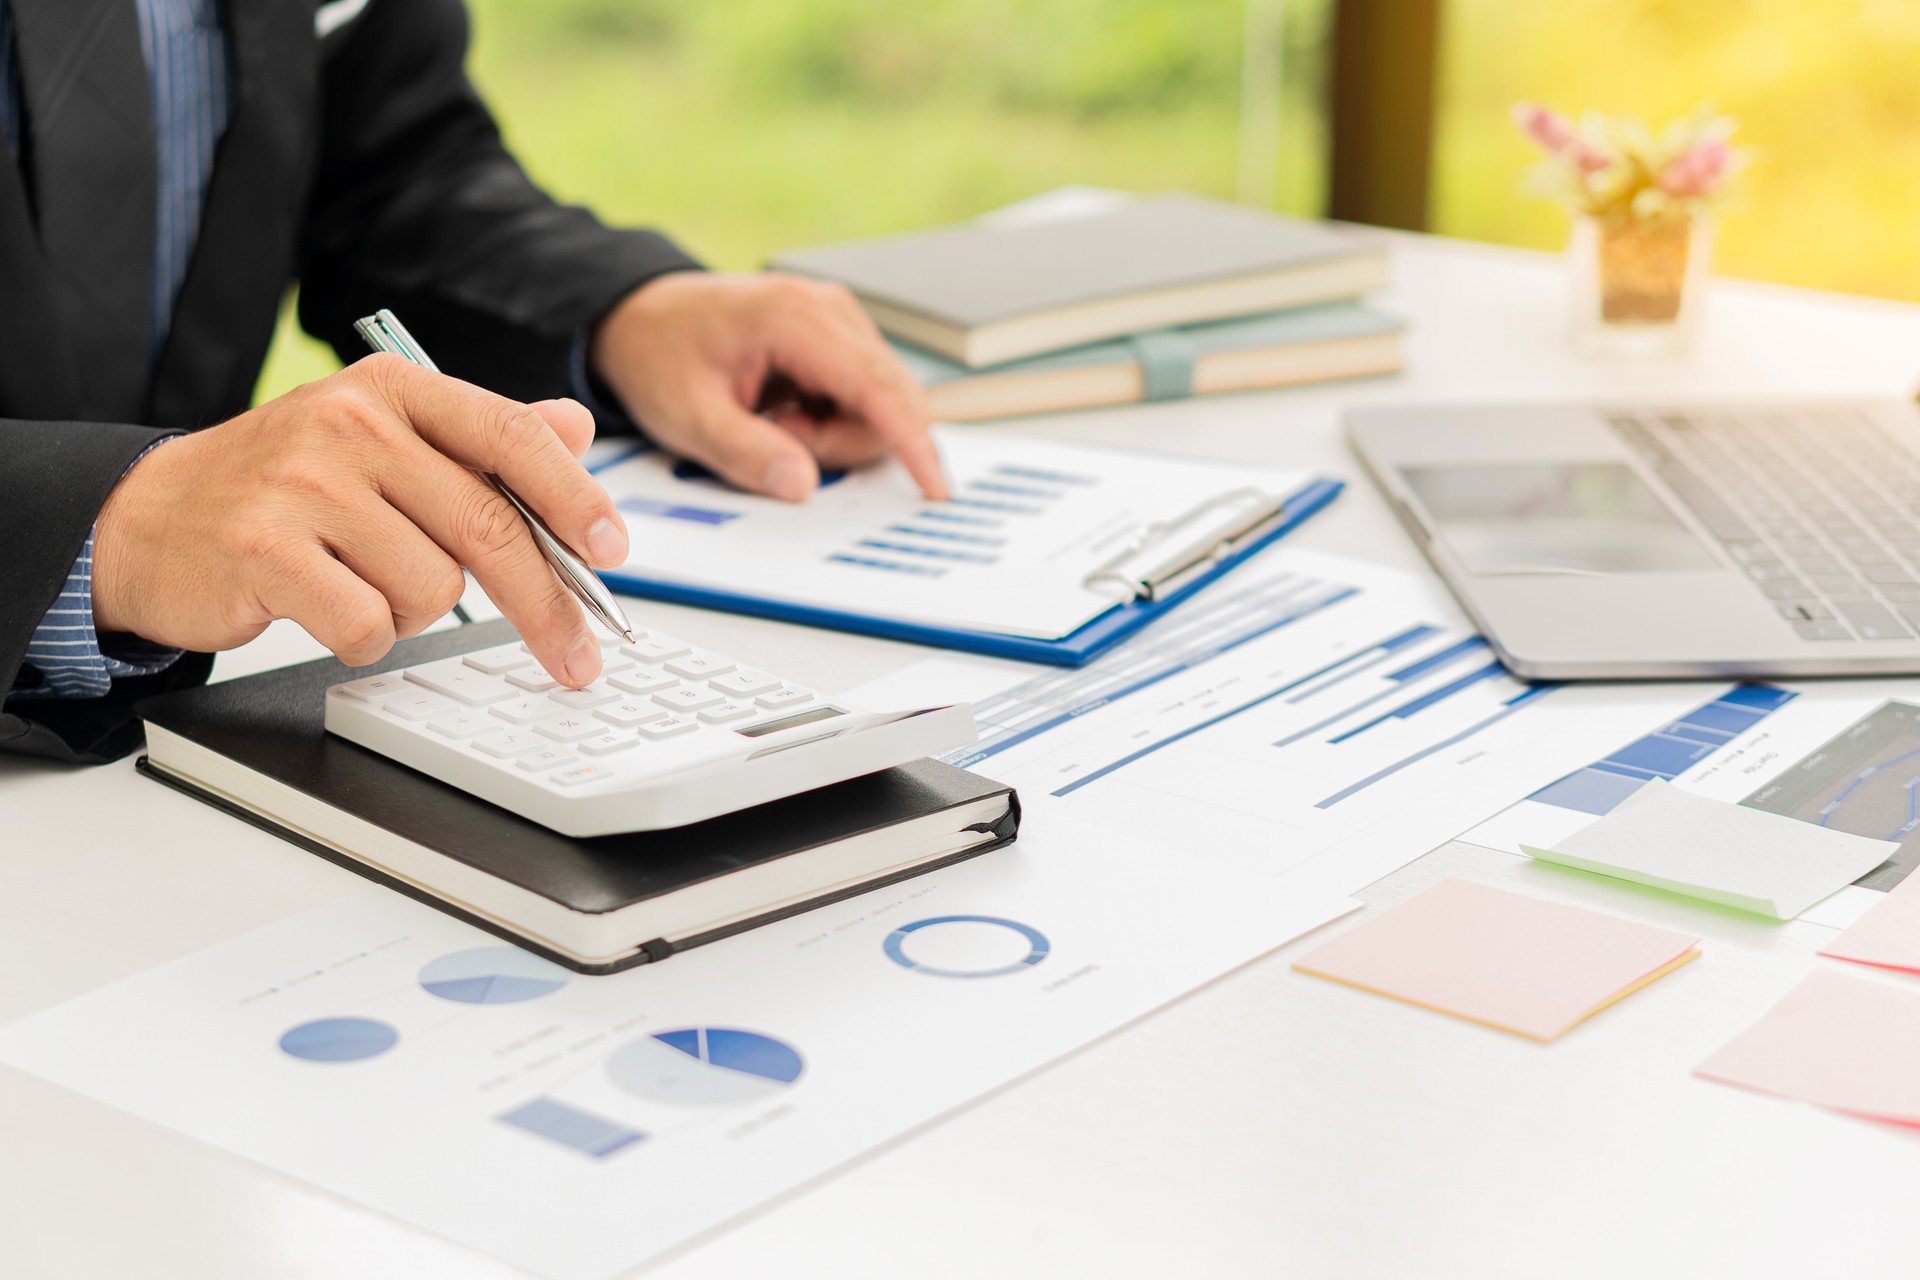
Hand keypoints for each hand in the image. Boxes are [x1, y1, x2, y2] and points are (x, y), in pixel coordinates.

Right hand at [92, 355, 627, 685]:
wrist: (148, 519)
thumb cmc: (286, 487)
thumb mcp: (385, 443)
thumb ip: (481, 440)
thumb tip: (575, 427)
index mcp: (395, 391)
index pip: (512, 436)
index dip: (574, 497)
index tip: (614, 551)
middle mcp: (352, 424)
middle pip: (490, 529)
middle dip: (545, 605)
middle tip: (575, 656)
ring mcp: (304, 485)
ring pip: (433, 588)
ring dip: (415, 610)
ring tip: (363, 582)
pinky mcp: (264, 550)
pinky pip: (368, 624)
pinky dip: (363, 636)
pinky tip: (328, 608)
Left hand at [588, 271, 947, 501]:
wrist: (637, 316)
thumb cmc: (659, 354)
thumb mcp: (687, 415)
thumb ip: (744, 452)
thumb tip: (802, 484)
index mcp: (796, 318)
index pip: (877, 388)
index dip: (911, 442)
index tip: (934, 486)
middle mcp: (830, 311)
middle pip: (890, 400)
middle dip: (841, 442)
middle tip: (776, 439)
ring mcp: (839, 322)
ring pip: (881, 403)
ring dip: (834, 433)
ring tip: (772, 422)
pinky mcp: (838, 340)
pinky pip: (862, 397)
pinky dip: (831, 421)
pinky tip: (785, 413)